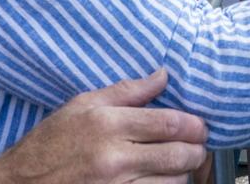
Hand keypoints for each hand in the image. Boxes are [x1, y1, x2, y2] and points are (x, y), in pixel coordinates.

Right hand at [0, 69, 206, 183]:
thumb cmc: (50, 143)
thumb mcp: (82, 104)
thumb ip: (127, 91)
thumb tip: (162, 75)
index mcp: (107, 124)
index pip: (168, 123)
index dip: (193, 125)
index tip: (200, 126)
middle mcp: (114, 158)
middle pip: (177, 155)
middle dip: (196, 150)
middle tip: (197, 146)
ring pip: (172, 182)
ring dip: (182, 174)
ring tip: (178, 165)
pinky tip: (159, 180)